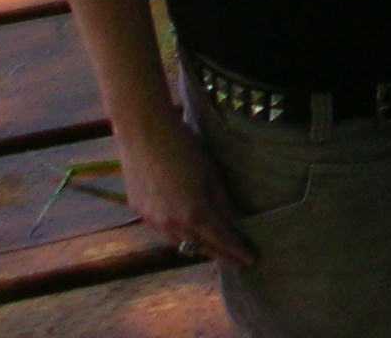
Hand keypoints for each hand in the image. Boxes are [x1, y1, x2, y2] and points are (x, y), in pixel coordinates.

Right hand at [117, 110, 256, 269]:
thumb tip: (235, 220)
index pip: (221, 241)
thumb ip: (221, 201)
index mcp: (194, 213)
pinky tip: (186, 228)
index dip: (237, 251)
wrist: (142, 129)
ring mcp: (152, 220)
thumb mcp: (210, 172)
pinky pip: (162, 230)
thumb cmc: (183, 144)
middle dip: (220, 255)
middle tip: (237, 261)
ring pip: (179, 242)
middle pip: (200, 247)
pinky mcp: (139, 211)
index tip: (251, 259)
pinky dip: (178, 233)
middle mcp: (172, 224)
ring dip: (197, 246)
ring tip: (214, 247)